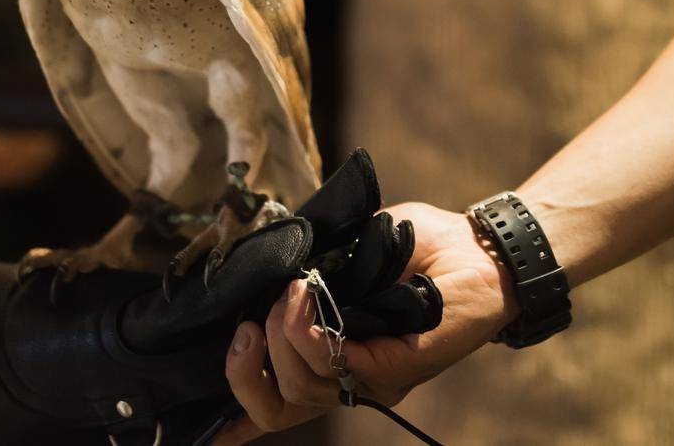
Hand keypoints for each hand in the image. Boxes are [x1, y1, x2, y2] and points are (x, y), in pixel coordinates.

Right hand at [218, 201, 516, 441]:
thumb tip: (260, 265)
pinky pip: (340, 367)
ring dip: (284, 337)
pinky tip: (306, 297)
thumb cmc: (416, 245)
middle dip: (247, 371)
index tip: (196, 431)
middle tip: (250, 324)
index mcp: (331, 357)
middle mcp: (348, 377)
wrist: (478, 245)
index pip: (278, 401)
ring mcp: (374, 376)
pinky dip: (312, 333)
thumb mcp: (346, 249)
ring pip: (303, 388)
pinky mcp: (400, 366)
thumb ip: (307, 262)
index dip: (234, 419)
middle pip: (278, 410)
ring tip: (293, 291)